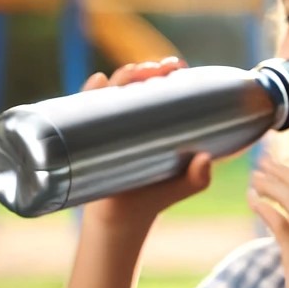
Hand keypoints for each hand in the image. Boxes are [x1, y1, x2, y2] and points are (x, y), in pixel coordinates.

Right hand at [79, 59, 213, 230]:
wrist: (122, 221)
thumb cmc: (156, 198)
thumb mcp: (185, 185)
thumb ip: (199, 177)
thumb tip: (205, 159)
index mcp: (154, 124)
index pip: (158, 90)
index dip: (165, 74)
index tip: (176, 65)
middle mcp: (129, 120)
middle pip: (135, 86)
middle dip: (145, 71)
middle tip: (158, 69)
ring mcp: (107, 127)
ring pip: (112, 93)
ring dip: (122, 76)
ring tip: (132, 73)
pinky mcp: (86, 138)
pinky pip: (83, 111)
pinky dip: (90, 93)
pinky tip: (97, 81)